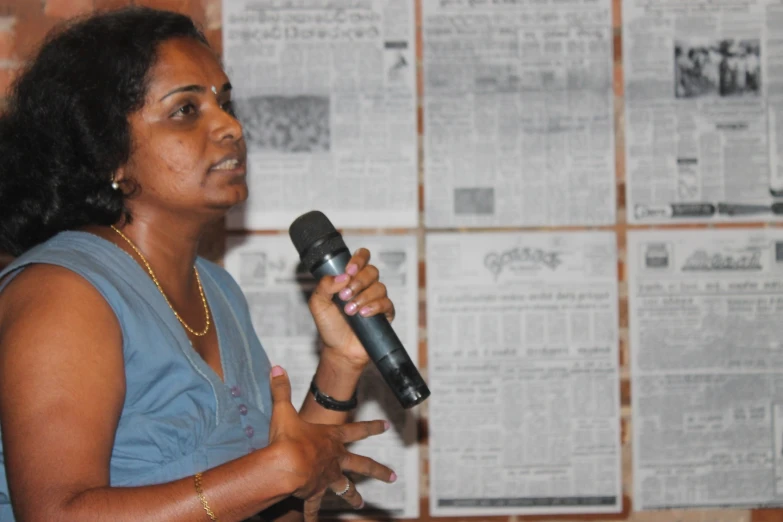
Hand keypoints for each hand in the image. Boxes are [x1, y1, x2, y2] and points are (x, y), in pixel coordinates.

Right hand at [267, 367, 395, 520]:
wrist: (286, 467)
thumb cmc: (288, 439)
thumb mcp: (283, 410)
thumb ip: (280, 389)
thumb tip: (276, 367)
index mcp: (332, 438)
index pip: (357, 430)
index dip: (372, 427)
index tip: (386, 426)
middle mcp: (335, 459)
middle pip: (362, 465)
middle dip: (378, 470)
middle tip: (392, 477)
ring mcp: (327, 478)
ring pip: (346, 489)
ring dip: (353, 496)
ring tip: (361, 504)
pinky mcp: (314, 494)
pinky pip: (314, 507)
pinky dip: (313, 516)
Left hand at [308, 248, 394, 369]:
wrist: (339, 350)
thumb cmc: (330, 326)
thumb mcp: (318, 304)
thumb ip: (324, 286)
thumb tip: (342, 277)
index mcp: (350, 278)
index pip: (361, 257)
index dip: (358, 259)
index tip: (349, 271)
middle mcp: (365, 286)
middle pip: (372, 271)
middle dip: (358, 282)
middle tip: (345, 296)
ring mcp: (376, 299)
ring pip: (379, 286)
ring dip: (363, 297)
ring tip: (350, 311)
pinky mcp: (385, 313)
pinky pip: (387, 303)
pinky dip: (374, 307)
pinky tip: (363, 314)